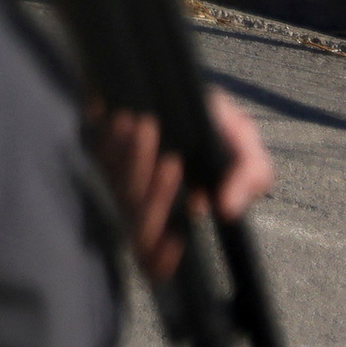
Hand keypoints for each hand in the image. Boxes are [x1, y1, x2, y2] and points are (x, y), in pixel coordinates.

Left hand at [91, 89, 274, 283]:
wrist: (188, 91)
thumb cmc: (218, 129)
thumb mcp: (247, 151)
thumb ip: (250, 177)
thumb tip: (226, 208)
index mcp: (175, 211)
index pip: (154, 254)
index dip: (160, 256)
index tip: (178, 239)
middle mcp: (142, 197)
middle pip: (136, 213)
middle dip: (155, 191)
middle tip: (172, 161)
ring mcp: (118, 172)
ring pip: (116, 179)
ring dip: (131, 155)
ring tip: (147, 125)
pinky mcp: (100, 143)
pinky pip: (95, 145)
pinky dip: (106, 132)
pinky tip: (117, 114)